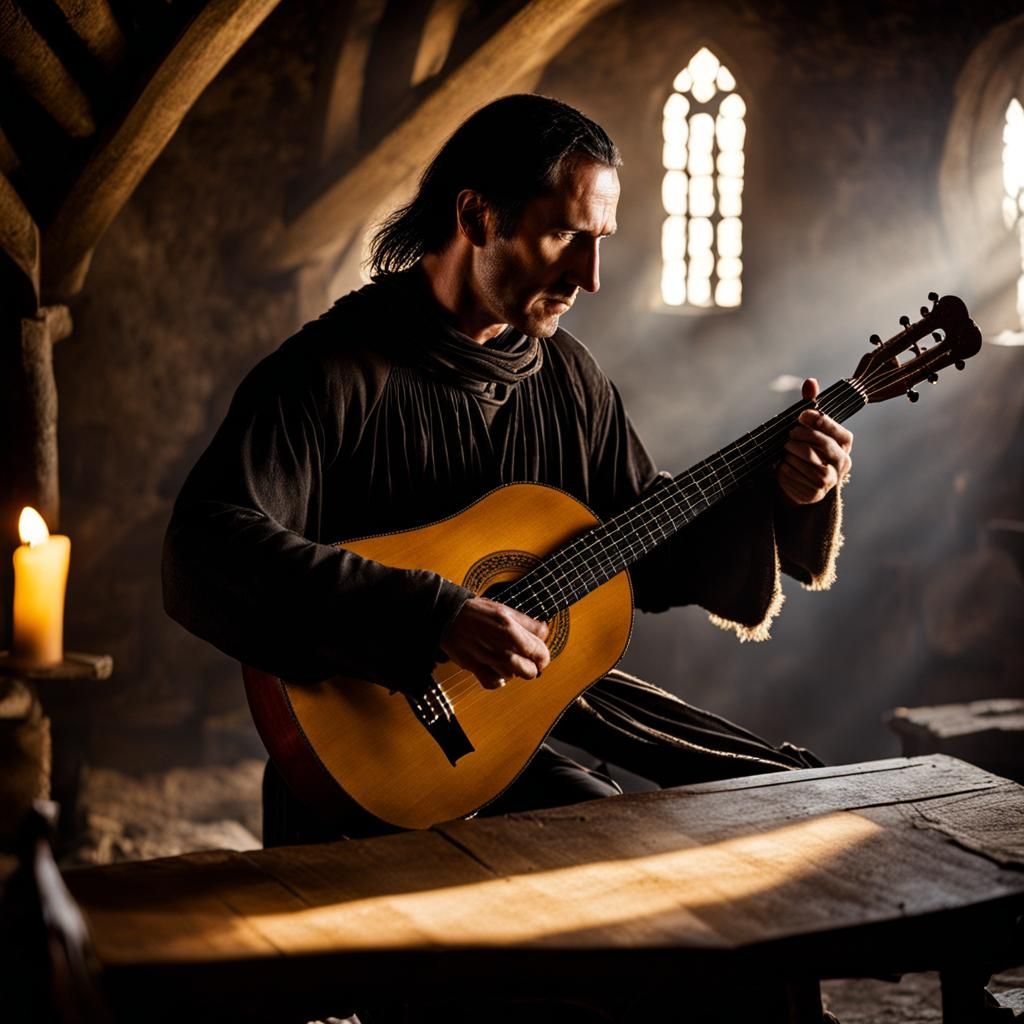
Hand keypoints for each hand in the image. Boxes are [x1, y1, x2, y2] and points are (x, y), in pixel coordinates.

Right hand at [440, 596, 550, 689]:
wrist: (448, 616)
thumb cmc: (476, 611)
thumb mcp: (505, 610)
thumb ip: (528, 623)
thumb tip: (545, 631)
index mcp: (511, 630)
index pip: (541, 654)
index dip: (543, 657)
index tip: (538, 655)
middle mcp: (502, 647)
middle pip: (531, 672)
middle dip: (531, 667)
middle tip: (525, 660)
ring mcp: (489, 659)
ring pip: (513, 677)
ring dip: (512, 671)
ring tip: (505, 659)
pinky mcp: (475, 668)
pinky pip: (495, 683)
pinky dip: (497, 679)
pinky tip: (496, 670)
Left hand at [778, 378, 853, 504]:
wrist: (802, 482)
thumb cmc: (808, 449)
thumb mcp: (809, 428)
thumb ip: (811, 406)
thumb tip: (811, 382)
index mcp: (845, 442)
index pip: (836, 429)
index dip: (818, 421)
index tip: (801, 416)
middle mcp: (843, 461)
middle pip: (822, 444)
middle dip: (801, 436)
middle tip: (789, 434)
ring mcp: (830, 479)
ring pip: (808, 461)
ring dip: (792, 453)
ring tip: (786, 450)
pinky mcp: (815, 492)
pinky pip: (795, 475)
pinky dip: (785, 468)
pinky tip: (783, 465)